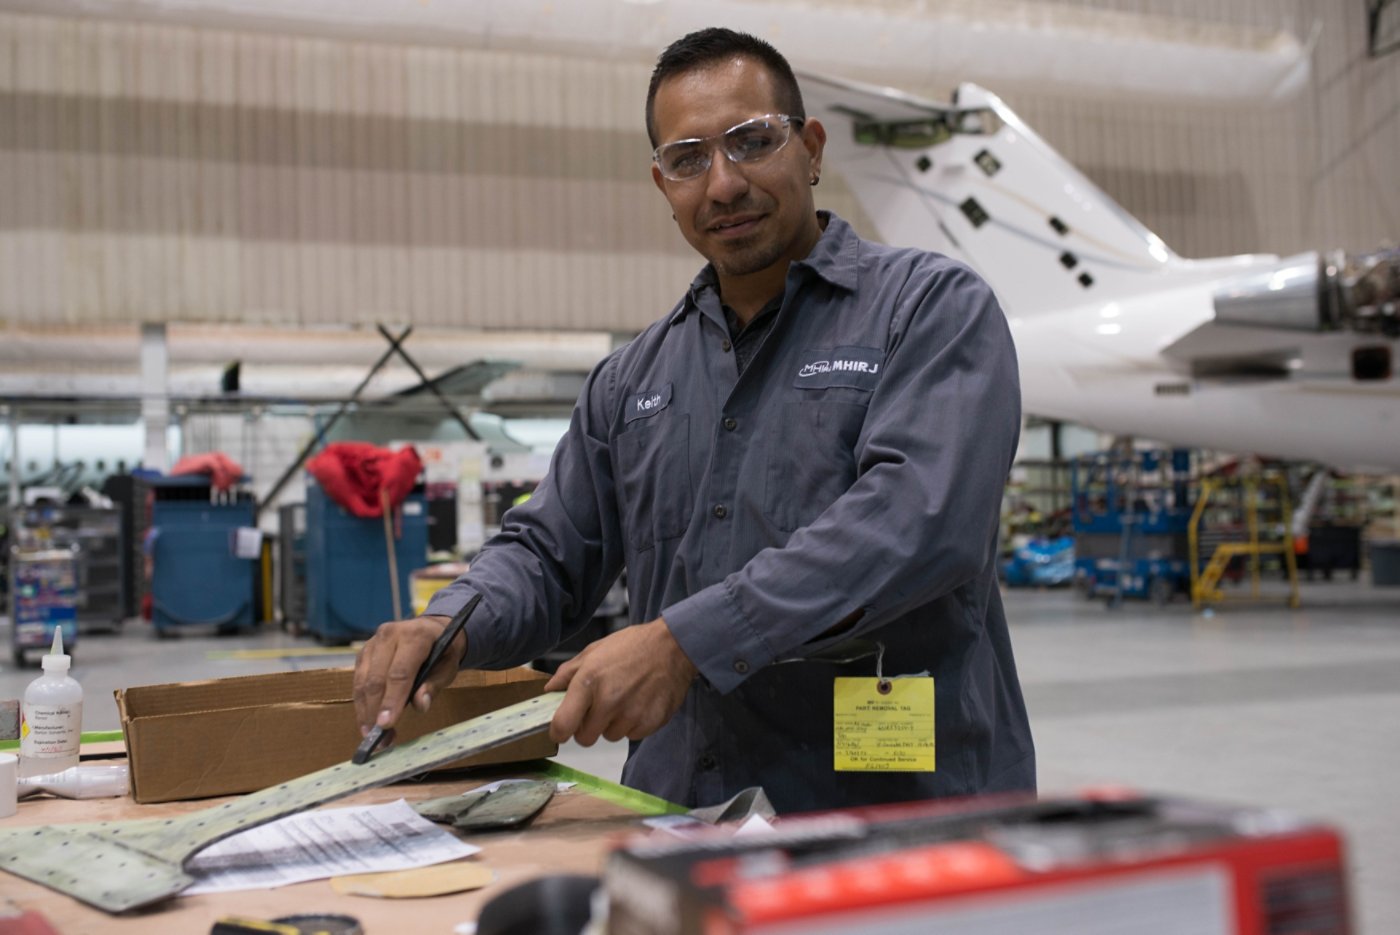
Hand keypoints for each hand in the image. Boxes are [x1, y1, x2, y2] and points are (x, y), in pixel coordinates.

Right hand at [352, 614, 464, 738]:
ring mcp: (372, 643)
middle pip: (377, 678)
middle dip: (375, 711)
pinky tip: (367, 723)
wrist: (431, 629)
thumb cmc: (442, 651)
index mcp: (415, 635)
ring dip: (365, 712)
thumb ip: (434, 685)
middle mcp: (389, 634)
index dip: (392, 700)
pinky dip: (361, 705)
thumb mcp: (448, 666)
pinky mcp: (363, 653)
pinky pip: (358, 682)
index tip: (386, 725)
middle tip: (378, 739)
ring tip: (372, 737)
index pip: (400, 672)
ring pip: (363, 682)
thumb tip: (420, 705)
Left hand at [545, 617, 697, 745]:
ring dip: (612, 724)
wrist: (673, 646)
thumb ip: (568, 672)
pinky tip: (639, 703)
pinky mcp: (650, 723)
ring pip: (610, 736)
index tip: (560, 731)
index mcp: (589, 682)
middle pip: (585, 738)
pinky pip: (632, 735)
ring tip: (624, 700)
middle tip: (598, 708)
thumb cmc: (632, 646)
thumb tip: (550, 690)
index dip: (558, 732)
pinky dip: (633, 724)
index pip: (563, 725)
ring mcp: (631, 715)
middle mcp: (608, 701)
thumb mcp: (594, 651)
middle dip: (587, 727)